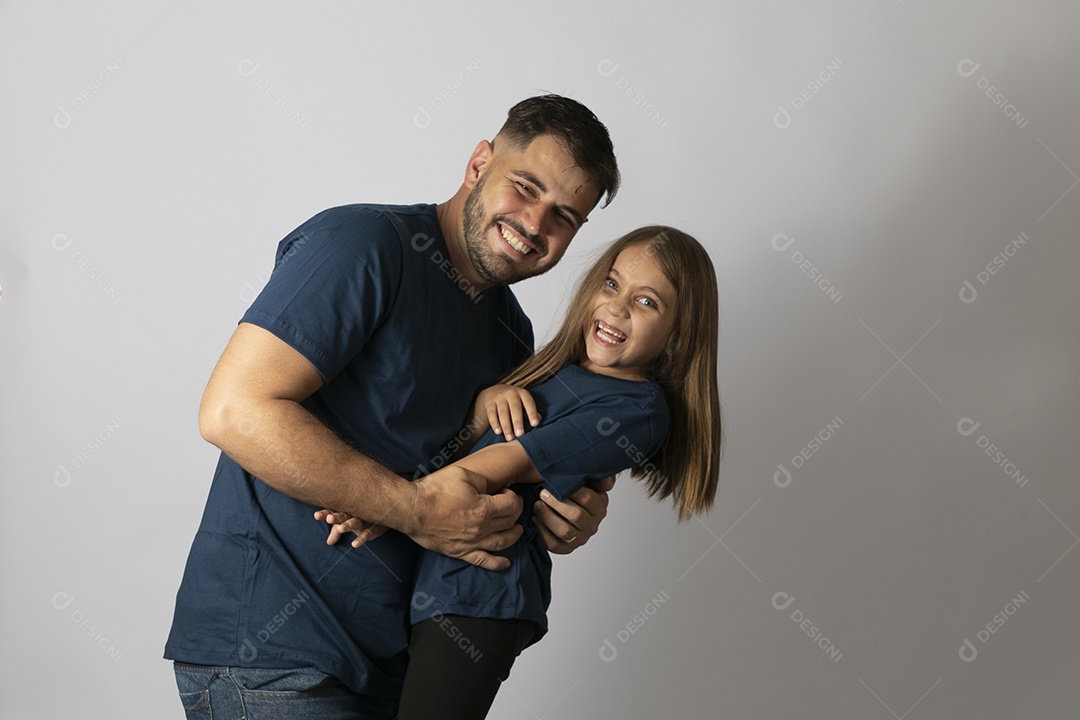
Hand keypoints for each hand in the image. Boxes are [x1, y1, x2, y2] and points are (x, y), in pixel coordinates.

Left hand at [314, 509, 386, 547]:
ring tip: (341, 529)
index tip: (316, 516)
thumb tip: (328, 542)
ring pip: (354, 522)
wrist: (385, 514)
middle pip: (343, 515)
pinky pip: (367, 534)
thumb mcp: (348, 524)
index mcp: (345, 512)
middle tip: (329, 518)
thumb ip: (336, 532)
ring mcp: (364, 521)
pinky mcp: (373, 529)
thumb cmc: (362, 518)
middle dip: (336, 517)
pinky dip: (361, 539)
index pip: (333, 512)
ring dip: (347, 525)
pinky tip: (354, 544)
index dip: (325, 514)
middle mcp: (354, 515)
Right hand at [407, 465, 524, 570]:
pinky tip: (506, 563)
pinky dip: (497, 564)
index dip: (514, 497)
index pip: (511, 505)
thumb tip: (491, 488)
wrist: (412, 509)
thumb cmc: (434, 490)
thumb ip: (483, 481)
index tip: (508, 494)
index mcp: (484, 509)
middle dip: (516, 512)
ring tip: (518, 530)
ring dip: (514, 536)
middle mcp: (481, 528)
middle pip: (510, 523)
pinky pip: (483, 561)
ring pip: (502, 542)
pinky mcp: (460, 552)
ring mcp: (471, 542)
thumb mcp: (463, 474)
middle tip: (513, 506)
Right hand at [477, 384, 539, 439]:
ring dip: (506, 426)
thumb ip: (531, 411)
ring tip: (510, 438)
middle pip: (515, 408)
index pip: (529, 403)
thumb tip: (539, 420)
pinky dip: (495, 423)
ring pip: (503, 412)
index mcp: (523, 393)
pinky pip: (492, 414)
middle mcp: (511, 394)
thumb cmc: (515, 400)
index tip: (535, 424)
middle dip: (517, 422)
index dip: (532, 413)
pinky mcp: (490, 402)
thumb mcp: (524, 402)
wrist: (496, 390)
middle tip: (520, 435)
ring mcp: (499, 397)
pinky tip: (498, 432)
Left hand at [534, 475, 613, 553]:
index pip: (588, 499)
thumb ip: (598, 478)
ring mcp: (580, 538)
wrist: (561, 509)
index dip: (570, 490)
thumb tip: (607, 479)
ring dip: (548, 517)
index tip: (555, 482)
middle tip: (542, 493)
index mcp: (599, 507)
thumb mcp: (587, 481)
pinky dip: (542, 531)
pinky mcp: (566, 548)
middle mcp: (592, 525)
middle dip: (556, 503)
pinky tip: (534, 519)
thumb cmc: (573, 493)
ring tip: (537, 505)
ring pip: (565, 531)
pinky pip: (554, 544)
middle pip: (576, 515)